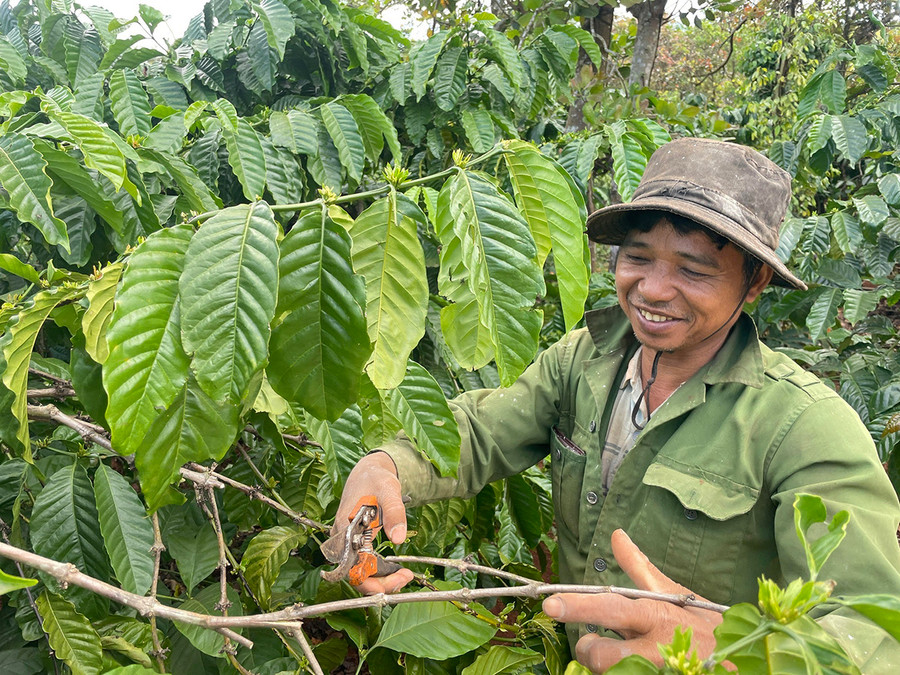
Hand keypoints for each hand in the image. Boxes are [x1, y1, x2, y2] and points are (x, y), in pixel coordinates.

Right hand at [332, 451, 413, 594]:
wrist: (367, 472)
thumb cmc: (376, 479)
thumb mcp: (389, 490)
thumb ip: (394, 513)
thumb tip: (398, 539)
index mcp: (346, 529)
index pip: (354, 569)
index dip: (374, 582)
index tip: (399, 578)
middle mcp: (342, 540)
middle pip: (356, 575)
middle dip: (381, 584)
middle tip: (406, 578)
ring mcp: (345, 543)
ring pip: (358, 572)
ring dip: (380, 579)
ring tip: (403, 575)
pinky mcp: (352, 543)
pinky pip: (361, 564)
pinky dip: (377, 571)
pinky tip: (393, 568)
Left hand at [542, 529, 724, 672]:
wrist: (747, 662)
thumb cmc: (706, 627)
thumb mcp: (675, 594)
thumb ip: (640, 568)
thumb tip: (616, 534)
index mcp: (656, 614)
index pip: (610, 607)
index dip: (578, 606)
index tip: (550, 605)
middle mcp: (656, 647)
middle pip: (600, 656)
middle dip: (590, 651)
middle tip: (596, 644)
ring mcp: (658, 671)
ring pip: (610, 673)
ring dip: (610, 667)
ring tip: (629, 656)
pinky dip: (626, 672)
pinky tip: (641, 666)